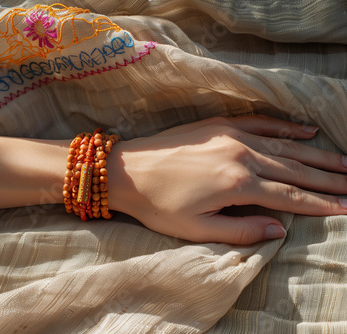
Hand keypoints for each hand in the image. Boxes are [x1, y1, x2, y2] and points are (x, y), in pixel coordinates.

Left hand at [108, 115, 346, 244]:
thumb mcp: (197, 229)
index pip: (291, 196)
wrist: (125, 170)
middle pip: (296, 169)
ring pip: (286, 146)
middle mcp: (241, 155)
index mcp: (237, 184)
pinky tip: (307, 129)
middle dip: (329, 179)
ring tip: (344, 162)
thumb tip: (281, 231)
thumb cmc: (157, 205)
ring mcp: (231, 135)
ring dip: (317, 154)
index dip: (322, 204)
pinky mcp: (220, 124)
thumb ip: (242, 231)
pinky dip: (287, 127)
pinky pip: (262, 123)